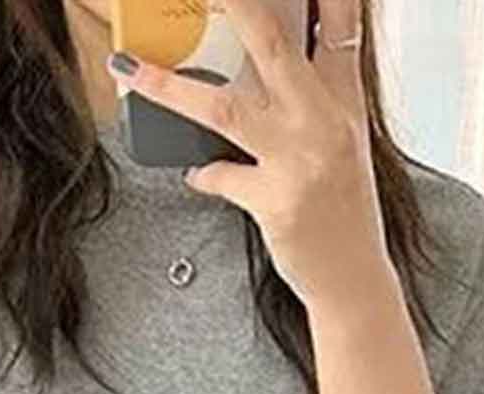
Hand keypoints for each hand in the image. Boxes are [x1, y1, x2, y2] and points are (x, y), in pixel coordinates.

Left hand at [106, 0, 394, 316]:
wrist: (353, 277)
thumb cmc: (342, 211)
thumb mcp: (338, 143)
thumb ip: (306, 101)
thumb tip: (254, 73)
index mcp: (344, 102)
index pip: (339, 26)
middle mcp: (323, 122)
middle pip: (273, 45)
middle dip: (238, 5)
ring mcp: (299, 161)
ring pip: (224, 109)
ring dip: (169, 87)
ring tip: (130, 69)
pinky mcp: (276, 202)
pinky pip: (219, 176)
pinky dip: (202, 173)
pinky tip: (195, 172)